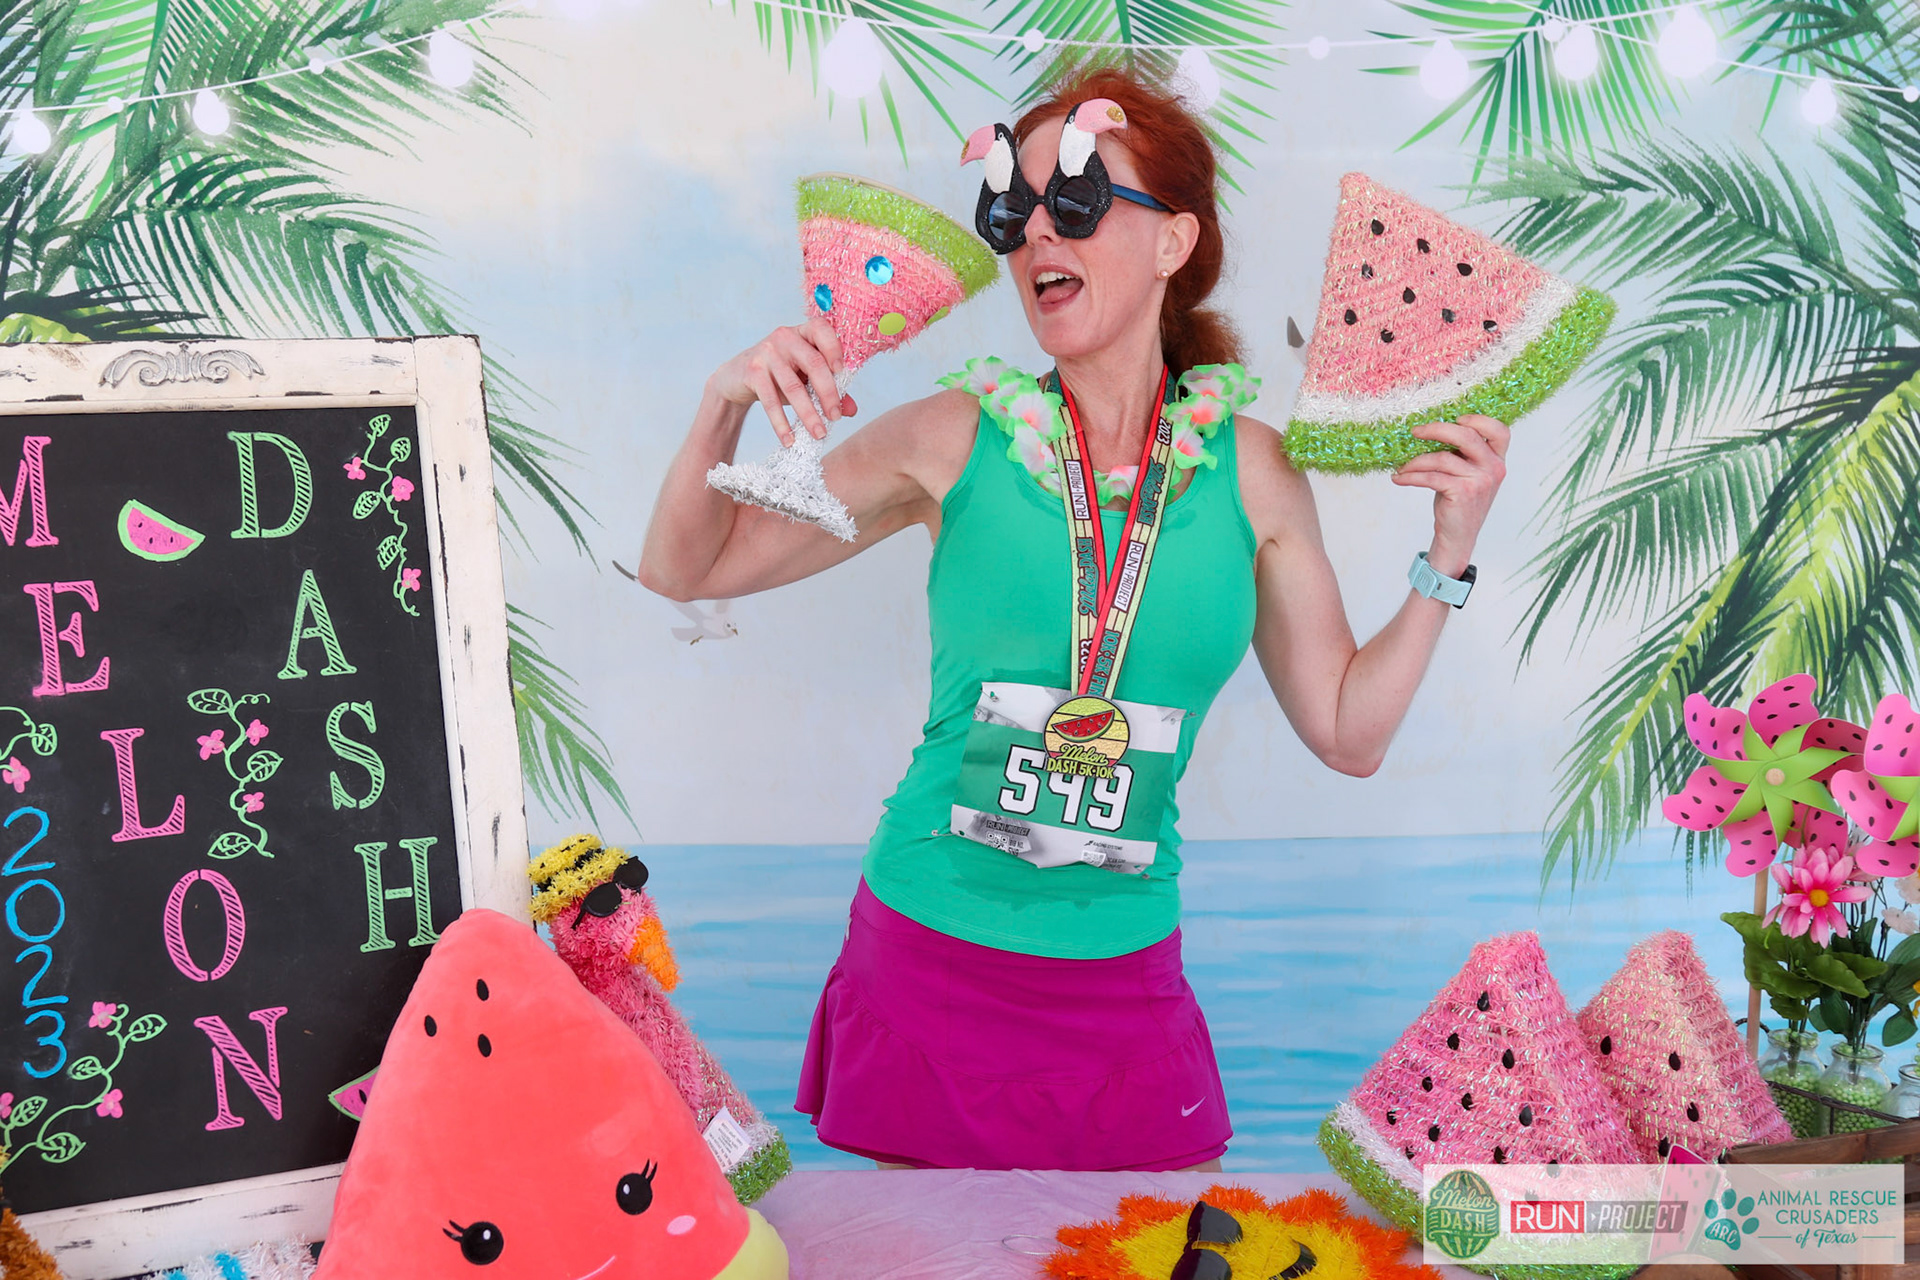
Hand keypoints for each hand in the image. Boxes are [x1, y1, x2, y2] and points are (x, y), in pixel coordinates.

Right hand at [709, 317, 858, 445]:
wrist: (735, 379)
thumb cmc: (778, 376)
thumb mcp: (804, 379)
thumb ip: (829, 389)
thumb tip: (851, 409)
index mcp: (803, 333)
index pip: (821, 329)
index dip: (835, 348)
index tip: (843, 371)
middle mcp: (785, 337)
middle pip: (814, 363)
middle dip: (828, 393)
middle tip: (835, 417)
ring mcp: (767, 353)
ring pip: (794, 386)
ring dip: (808, 414)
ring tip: (818, 433)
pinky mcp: (752, 372)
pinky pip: (770, 401)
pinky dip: (781, 423)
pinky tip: (789, 439)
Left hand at [1391, 414, 1508, 572]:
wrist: (1458, 535)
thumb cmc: (1459, 500)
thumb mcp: (1467, 473)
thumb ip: (1462, 453)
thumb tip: (1432, 429)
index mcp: (1497, 460)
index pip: (1500, 431)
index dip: (1480, 420)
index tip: (1457, 418)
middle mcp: (1494, 468)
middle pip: (1467, 436)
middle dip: (1438, 430)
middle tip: (1416, 431)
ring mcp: (1480, 481)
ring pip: (1442, 458)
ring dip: (1416, 461)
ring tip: (1403, 467)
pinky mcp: (1463, 492)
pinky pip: (1431, 477)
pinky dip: (1411, 476)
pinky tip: (1400, 478)